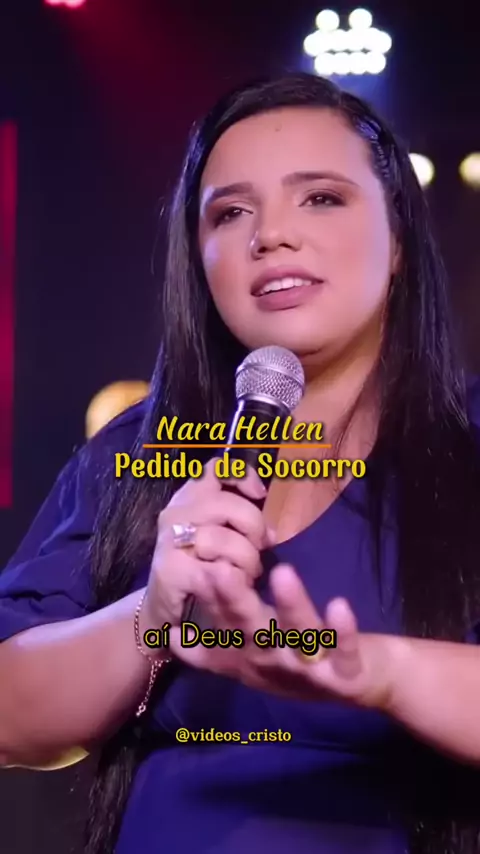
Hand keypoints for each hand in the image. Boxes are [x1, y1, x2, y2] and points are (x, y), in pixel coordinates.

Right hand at [141, 459, 272, 634]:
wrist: (166, 610)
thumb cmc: (200, 569)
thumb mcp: (222, 539)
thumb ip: (243, 526)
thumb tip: (272, 534)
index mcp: (189, 499)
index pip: (214, 469)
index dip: (241, 476)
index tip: (260, 495)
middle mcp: (175, 514)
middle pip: (226, 504)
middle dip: (253, 528)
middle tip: (260, 549)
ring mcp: (170, 541)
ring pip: (222, 538)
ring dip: (245, 559)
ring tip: (248, 573)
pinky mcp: (171, 571)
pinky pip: (215, 569)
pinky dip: (232, 579)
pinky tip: (235, 585)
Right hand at [169, 562, 396, 710]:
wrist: (364, 686)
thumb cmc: (301, 662)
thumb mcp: (252, 658)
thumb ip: (214, 647)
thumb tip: (170, 634)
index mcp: (251, 658)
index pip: (220, 629)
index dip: (203, 607)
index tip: (186, 578)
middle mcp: (274, 665)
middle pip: (250, 631)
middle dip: (233, 602)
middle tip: (217, 569)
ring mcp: (310, 672)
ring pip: (298, 636)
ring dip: (291, 606)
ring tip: (283, 572)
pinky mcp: (347, 673)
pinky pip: (343, 650)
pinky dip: (341, 631)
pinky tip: (339, 604)